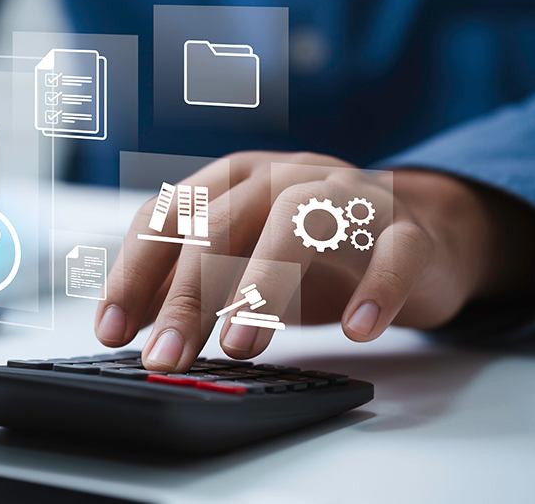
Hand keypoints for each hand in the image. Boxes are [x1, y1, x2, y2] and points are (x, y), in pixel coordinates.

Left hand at [95, 151, 530, 370]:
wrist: (422, 231)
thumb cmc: (314, 249)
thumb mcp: (241, 259)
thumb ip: (187, 283)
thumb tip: (127, 325)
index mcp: (233, 182)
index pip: (168, 217)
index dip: (134, 273)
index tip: (112, 332)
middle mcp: (284, 178)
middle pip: (223, 225)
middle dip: (187, 296)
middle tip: (167, 356)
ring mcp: (349, 197)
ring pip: (300, 223)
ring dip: (264, 283)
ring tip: (240, 346)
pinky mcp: (409, 230)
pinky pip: (396, 250)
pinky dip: (377, 287)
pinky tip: (357, 330)